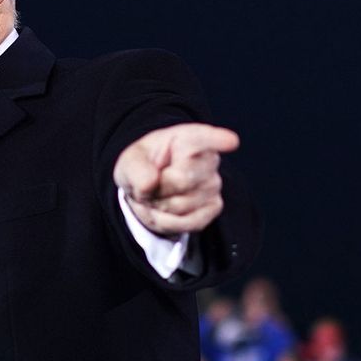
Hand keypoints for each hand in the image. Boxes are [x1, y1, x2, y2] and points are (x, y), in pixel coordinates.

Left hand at [113, 123, 238, 235]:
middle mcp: (208, 159)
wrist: (149, 189)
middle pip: (180, 181)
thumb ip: (136, 169)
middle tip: (148, 185)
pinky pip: (187, 223)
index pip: (204, 138)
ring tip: (155, 196)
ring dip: (158, 207)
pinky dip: (166, 222)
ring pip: (180, 205)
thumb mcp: (130, 162)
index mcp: (187, 138)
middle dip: (155, 189)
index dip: (217, 139)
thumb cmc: (143, 168)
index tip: (230, 141)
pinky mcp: (214, 207)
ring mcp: (214, 184)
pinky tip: (163, 211)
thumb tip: (150, 183)